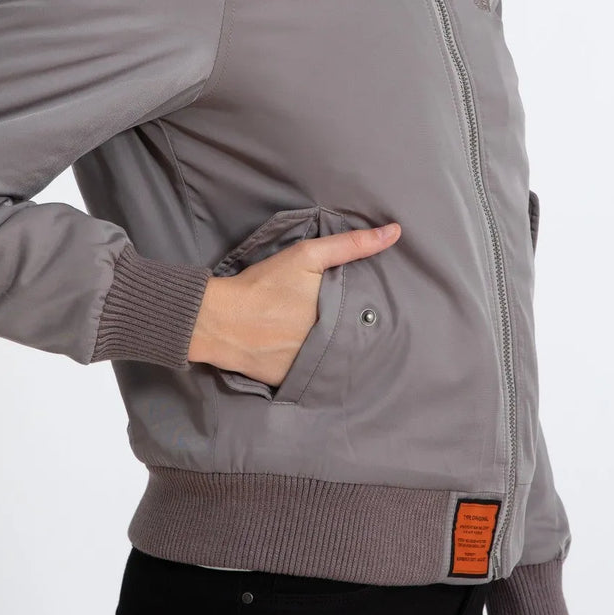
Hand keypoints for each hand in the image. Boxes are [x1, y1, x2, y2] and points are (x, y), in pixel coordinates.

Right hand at [188, 221, 400, 382]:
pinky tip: (303, 354)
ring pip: (333, 358)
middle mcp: (330, 345)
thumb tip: (394, 232)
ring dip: (333, 350)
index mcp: (339, 316)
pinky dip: (310, 366)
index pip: (367, 317)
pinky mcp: (292, 382)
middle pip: (352, 339)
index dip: (365, 311)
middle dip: (350, 331)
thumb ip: (351, 244)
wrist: (219, 319)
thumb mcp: (307, 256)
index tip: (361, 306)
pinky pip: (311, 375)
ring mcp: (310, 367)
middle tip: (335, 320)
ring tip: (320, 337)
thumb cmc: (264, 284)